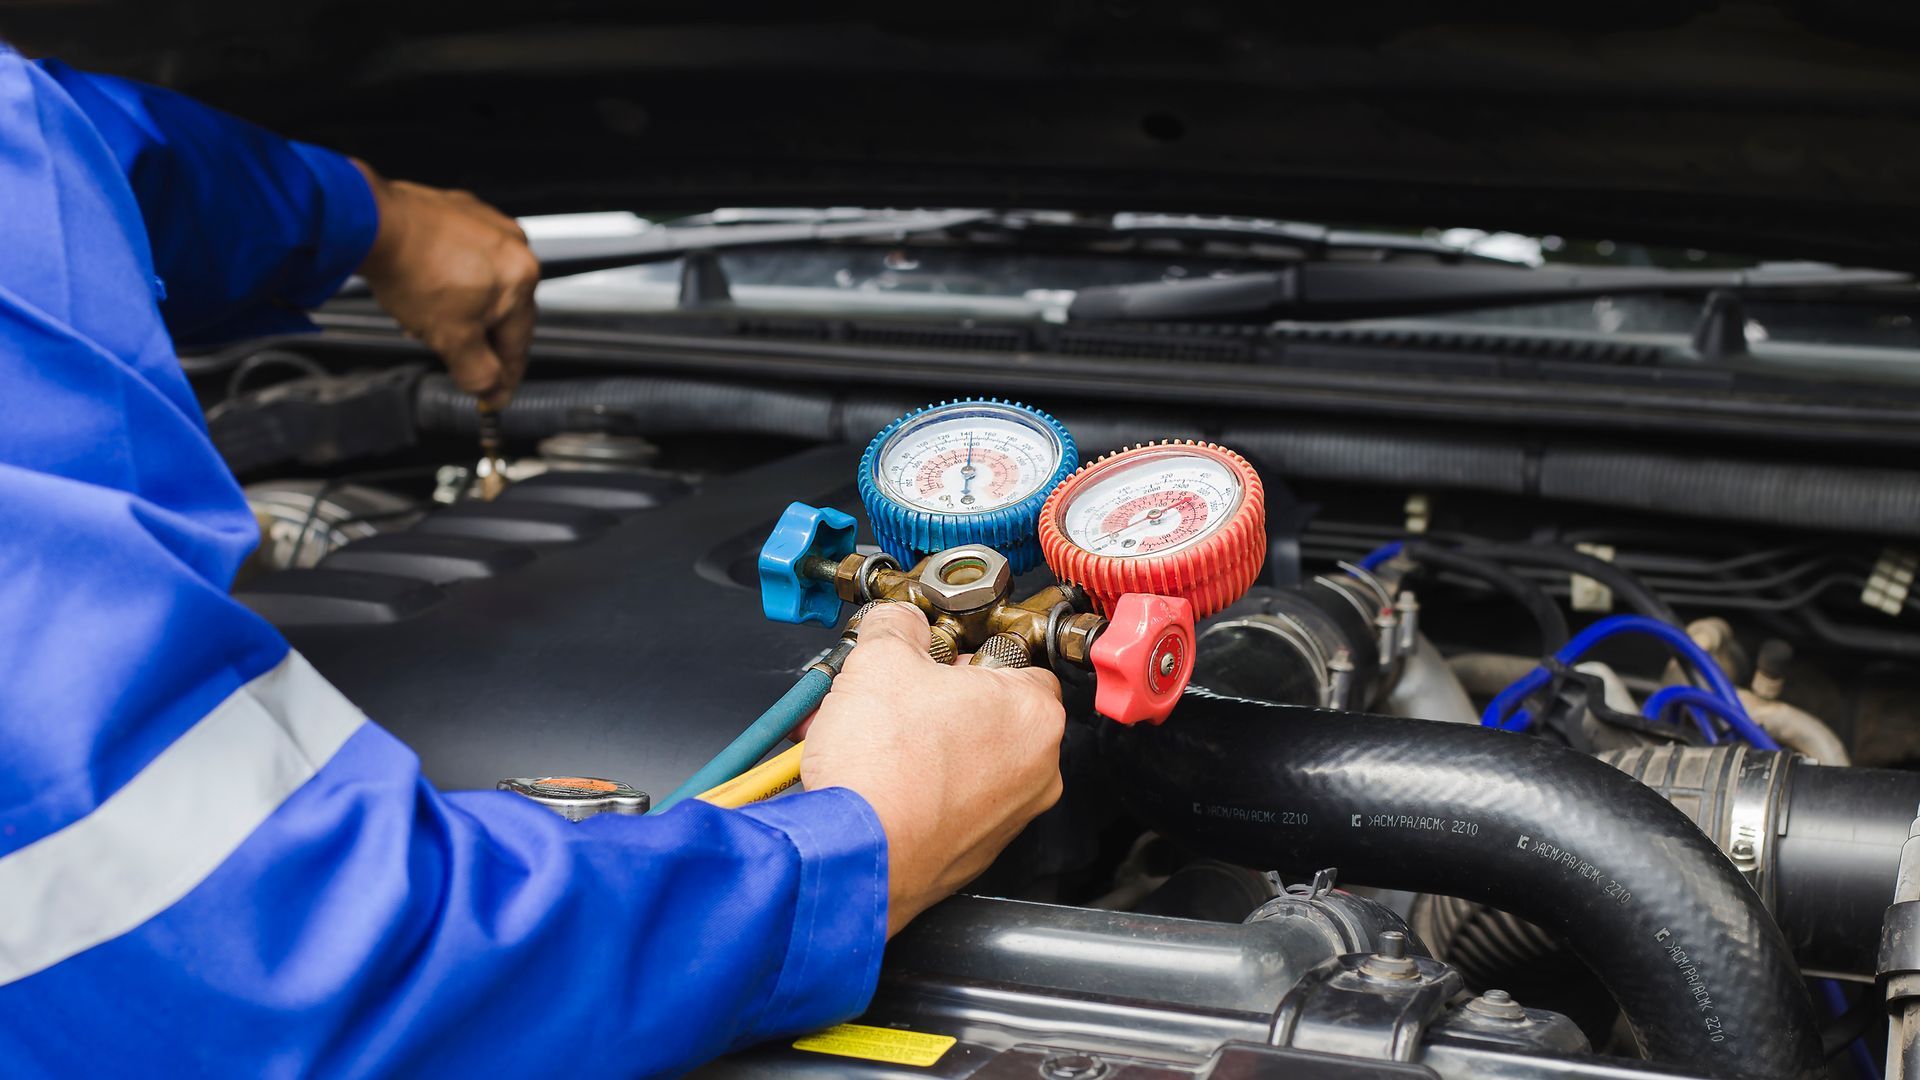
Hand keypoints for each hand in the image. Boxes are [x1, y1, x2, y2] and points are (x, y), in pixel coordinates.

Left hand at [353, 161, 538, 408]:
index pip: (519, 343)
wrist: (369, 222)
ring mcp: (486, 223)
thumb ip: (478, 372)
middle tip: (453, 356)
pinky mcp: (459, 209)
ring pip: (482, 283)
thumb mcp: (450, 339)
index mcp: (521, 278)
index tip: (494, 396)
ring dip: (461, 308)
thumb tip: (491, 389)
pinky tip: (425, 286)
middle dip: (476, 338)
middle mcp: (513, 245)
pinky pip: (463, 255)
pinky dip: (449, 276)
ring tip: (428, 319)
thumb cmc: (411, 269)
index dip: (505, 377)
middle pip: (502, 311)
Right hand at [801, 603, 1066, 935]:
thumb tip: (899, 623)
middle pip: (992, 711)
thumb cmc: (882, 770)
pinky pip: (952, 801)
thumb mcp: (880, 659)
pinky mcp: (975, 850)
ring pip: (969, 759)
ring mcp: (1009, 817)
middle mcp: (1037, 770)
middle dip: (940, 699)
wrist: (856, 854)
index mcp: (1034, 714)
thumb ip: (898, 626)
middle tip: (896, 695)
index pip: (1018, 660)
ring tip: (873, 736)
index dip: (967, 652)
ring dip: (924, 742)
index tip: (936, 655)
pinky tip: (877, 775)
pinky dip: (920, 785)